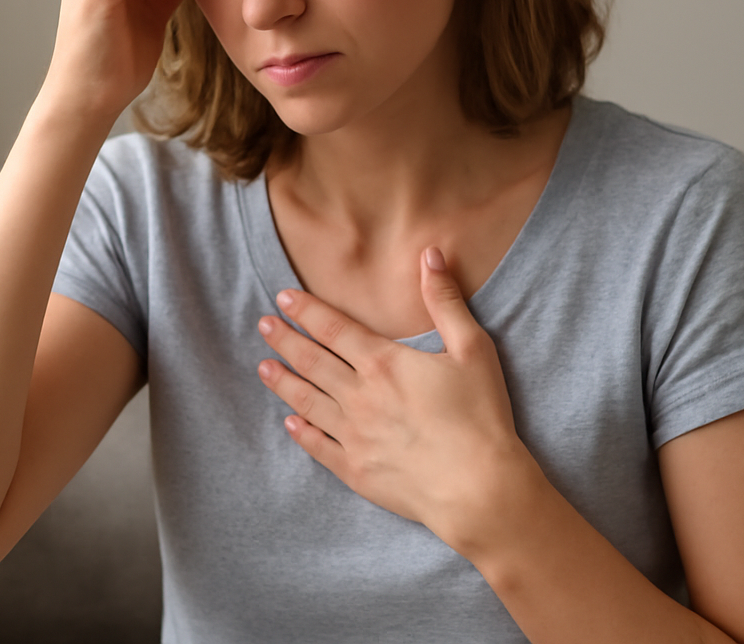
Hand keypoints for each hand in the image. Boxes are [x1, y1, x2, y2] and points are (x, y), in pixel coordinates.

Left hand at [255, 247, 534, 552]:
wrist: (479, 489)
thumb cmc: (481, 417)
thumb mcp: (472, 349)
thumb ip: (445, 301)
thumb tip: (429, 255)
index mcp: (383, 363)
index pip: (334, 329)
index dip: (306, 311)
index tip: (282, 298)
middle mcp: (359, 396)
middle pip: (312, 361)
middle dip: (285, 340)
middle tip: (263, 325)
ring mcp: (354, 436)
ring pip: (307, 402)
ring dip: (283, 382)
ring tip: (263, 368)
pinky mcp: (356, 470)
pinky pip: (319, 447)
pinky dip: (301, 433)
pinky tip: (289, 424)